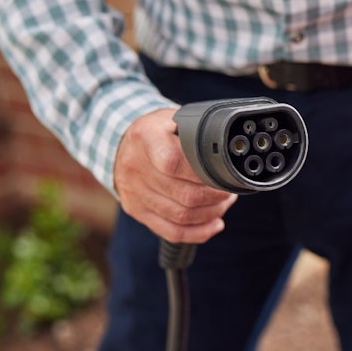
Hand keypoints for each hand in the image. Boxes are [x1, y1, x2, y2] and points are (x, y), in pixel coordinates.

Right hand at [114, 108, 236, 242]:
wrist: (122, 143)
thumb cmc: (157, 130)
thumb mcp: (172, 118)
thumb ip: (195, 131)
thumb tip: (226, 148)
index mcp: (146, 137)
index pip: (174, 162)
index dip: (203, 174)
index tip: (222, 174)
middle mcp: (135, 166)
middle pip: (183, 195)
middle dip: (215, 197)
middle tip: (229, 191)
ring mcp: (134, 192)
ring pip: (180, 216)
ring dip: (211, 213)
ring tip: (223, 203)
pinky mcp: (136, 210)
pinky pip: (170, 231)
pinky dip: (197, 232)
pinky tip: (214, 224)